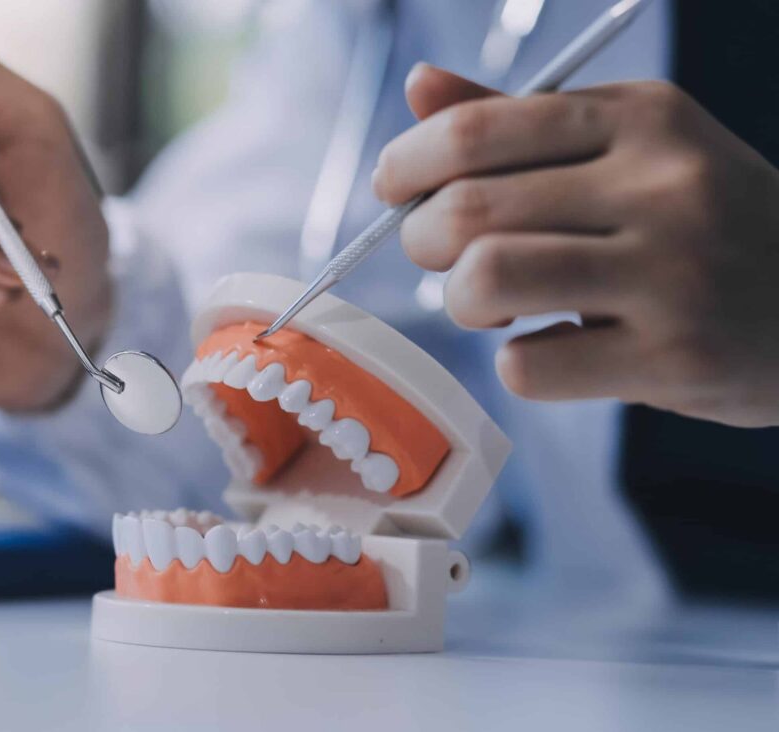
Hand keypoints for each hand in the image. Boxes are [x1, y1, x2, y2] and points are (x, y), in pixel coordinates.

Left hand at [373, 64, 778, 427]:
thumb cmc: (704, 221)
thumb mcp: (632, 146)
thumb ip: (521, 123)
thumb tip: (420, 88)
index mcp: (640, 119)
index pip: (477, 130)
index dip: (407, 163)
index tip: (392, 188)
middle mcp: (659, 186)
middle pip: (466, 212)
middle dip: (420, 241)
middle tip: (437, 255)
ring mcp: (671, 274)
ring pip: (487, 281)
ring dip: (461, 301)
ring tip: (487, 302)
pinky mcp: (674, 358)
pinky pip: (529, 366)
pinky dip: (518, 362)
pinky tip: (553, 348)